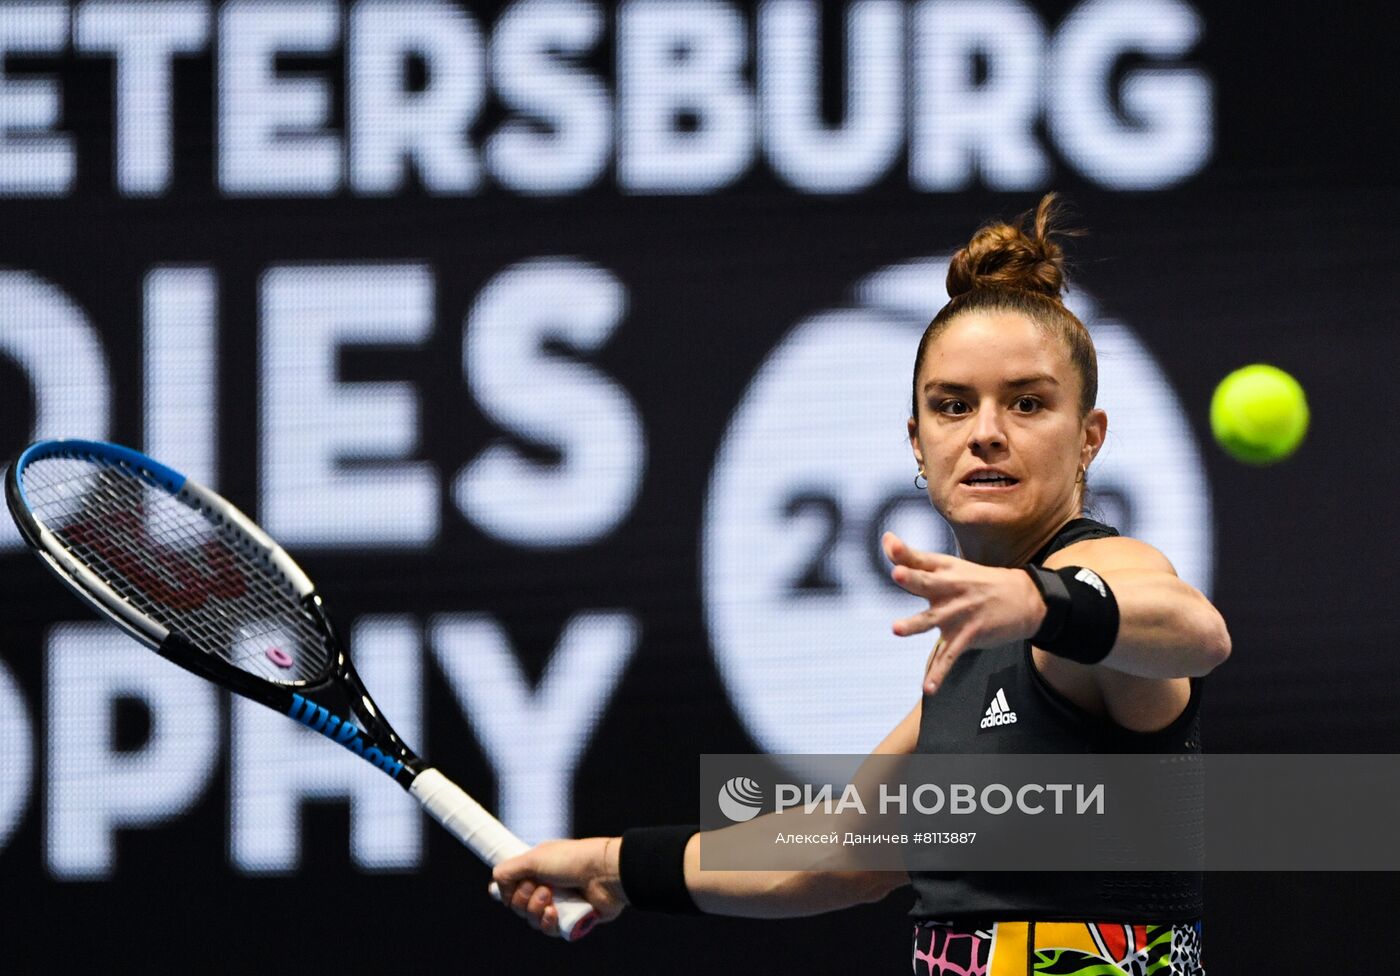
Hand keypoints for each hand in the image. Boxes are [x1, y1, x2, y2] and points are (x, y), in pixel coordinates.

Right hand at [492, 837, 626, 936]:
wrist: (604, 873)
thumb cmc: (572, 860)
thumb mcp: (534, 858)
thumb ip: (508, 870)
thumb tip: (496, 884)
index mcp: (537, 868)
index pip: (511, 886)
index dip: (509, 890)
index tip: (515, 885)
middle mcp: (546, 885)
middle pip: (518, 905)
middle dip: (525, 899)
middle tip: (543, 887)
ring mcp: (559, 903)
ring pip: (532, 919)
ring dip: (536, 910)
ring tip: (551, 898)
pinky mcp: (569, 918)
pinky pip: (548, 929)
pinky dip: (548, 922)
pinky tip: (555, 913)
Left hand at [881, 532, 1045, 693]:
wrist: (1025, 599)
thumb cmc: (977, 581)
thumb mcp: (949, 566)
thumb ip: (914, 557)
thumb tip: (886, 538)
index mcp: (945, 569)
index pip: (920, 558)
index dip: (903, 552)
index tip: (889, 542)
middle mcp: (950, 588)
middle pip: (927, 582)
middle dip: (912, 578)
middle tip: (897, 573)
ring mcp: (959, 613)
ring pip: (932, 619)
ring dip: (914, 624)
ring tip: (896, 629)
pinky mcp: (968, 635)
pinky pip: (949, 656)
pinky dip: (938, 674)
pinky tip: (927, 688)